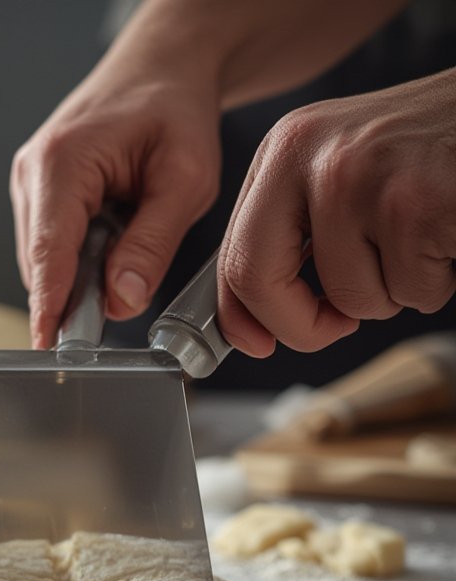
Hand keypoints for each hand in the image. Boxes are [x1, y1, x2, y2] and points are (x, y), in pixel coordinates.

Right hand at [11, 11, 221, 348]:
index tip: (47, 346)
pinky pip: (53, 249)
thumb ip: (153, 243)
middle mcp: (34, 172)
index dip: (49, 305)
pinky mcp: (40, 195)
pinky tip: (112, 247)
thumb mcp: (185, 179)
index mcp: (63, 162)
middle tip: (118, 311)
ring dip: (81, 278)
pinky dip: (80, 263)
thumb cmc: (174, 108)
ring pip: (45, 262)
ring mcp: (31, 185)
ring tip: (125, 260)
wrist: (163, 69)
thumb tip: (123, 299)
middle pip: (43, 264)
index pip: (50, 252)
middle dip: (75, 298)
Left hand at [217, 68, 455, 356]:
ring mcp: (364, 179)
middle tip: (338, 325)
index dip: (240, 317)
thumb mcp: (341, 171)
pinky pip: (413, 293)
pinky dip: (437, 282)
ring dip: (395, 293)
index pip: (234, 255)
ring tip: (420, 240)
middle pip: (261, 282)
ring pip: (355, 300)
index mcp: (287, 148)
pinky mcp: (417, 205)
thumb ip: (292, 233)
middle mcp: (316, 156)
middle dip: (301, 327)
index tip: (254, 344)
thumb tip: (252, 319)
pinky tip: (446, 233)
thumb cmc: (429, 149)